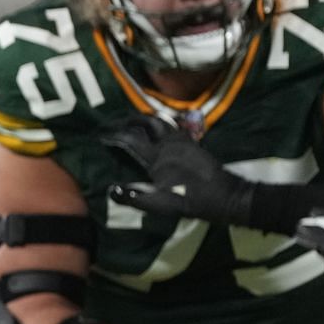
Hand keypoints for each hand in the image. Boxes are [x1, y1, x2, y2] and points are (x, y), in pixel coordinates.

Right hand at [102, 117, 255, 224]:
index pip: (130, 139)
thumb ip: (133, 196)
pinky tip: (160, 131)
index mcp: (157, 156)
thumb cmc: (188, 200)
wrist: (223, 195)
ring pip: (161, 121)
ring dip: (145, 119)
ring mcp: (183, 140)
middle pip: (146, 122)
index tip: (100, 135)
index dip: (113, 135)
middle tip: (116, 123)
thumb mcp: (158, 203)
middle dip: (128, 120)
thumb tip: (110, 189)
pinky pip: (173, 127)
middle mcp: (169, 143)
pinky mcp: (193, 143)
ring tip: (135, 122)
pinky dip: (161, 125)